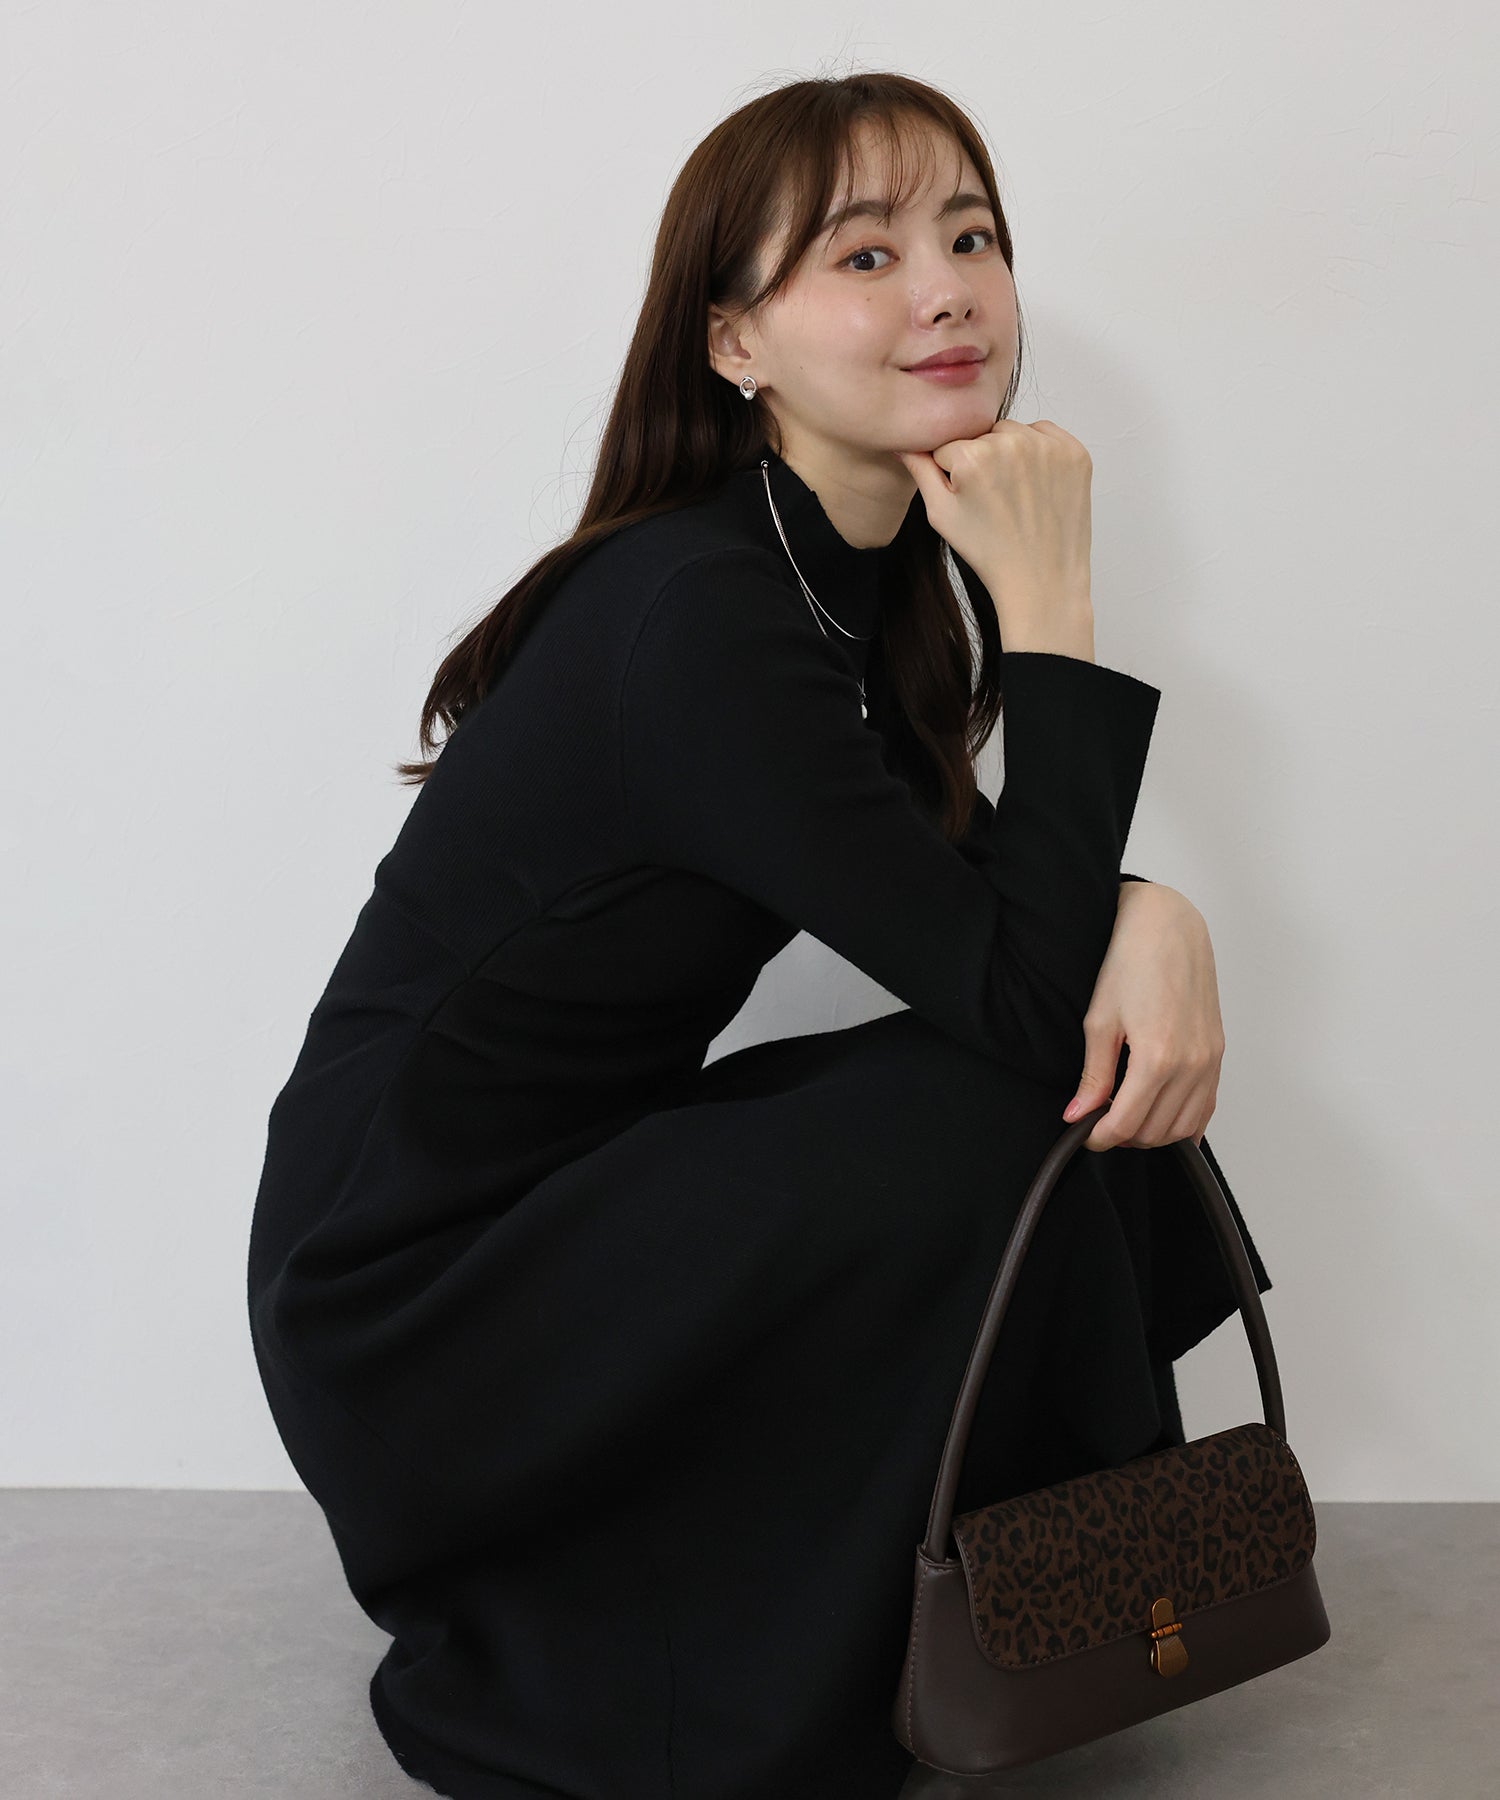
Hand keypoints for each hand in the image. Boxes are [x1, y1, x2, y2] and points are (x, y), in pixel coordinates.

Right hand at [893, 420, 1092, 641]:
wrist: (1041, 578)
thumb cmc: (990, 551)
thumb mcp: (942, 514)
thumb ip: (920, 471)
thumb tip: (905, 443)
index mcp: (972, 455)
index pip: (948, 445)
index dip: (953, 472)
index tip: (970, 498)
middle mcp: (1011, 441)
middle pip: (983, 435)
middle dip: (983, 460)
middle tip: (994, 500)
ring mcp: (1047, 446)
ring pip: (1013, 432)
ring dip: (1010, 453)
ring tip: (1015, 495)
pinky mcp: (1074, 452)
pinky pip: (1046, 435)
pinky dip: (1040, 453)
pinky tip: (1036, 487)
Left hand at [1061, 883, 1224, 1151]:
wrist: (1167, 928)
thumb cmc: (1130, 963)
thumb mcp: (1099, 1021)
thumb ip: (1093, 1075)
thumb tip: (1079, 1115)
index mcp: (1158, 1058)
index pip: (1128, 1123)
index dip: (1101, 1136)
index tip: (1086, 1134)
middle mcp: (1191, 1064)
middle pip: (1156, 1131)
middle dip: (1124, 1136)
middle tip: (1101, 1123)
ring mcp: (1209, 1061)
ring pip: (1184, 1127)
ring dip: (1153, 1133)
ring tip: (1126, 1117)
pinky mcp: (1218, 1054)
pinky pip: (1206, 1108)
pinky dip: (1184, 1123)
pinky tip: (1161, 1117)